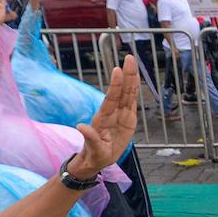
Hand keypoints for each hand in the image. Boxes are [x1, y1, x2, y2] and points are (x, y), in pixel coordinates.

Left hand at [70, 57, 139, 176]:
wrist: (98, 158)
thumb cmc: (94, 154)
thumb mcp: (93, 149)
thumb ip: (90, 138)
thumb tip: (81, 126)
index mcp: (104, 119)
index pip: (111, 99)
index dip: (115, 85)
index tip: (118, 70)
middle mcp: (112, 113)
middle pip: (122, 91)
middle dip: (127, 75)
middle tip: (130, 57)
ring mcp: (121, 114)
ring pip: (128, 93)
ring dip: (131, 78)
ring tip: (132, 62)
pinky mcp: (128, 118)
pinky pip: (132, 101)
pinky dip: (134, 89)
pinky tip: (136, 78)